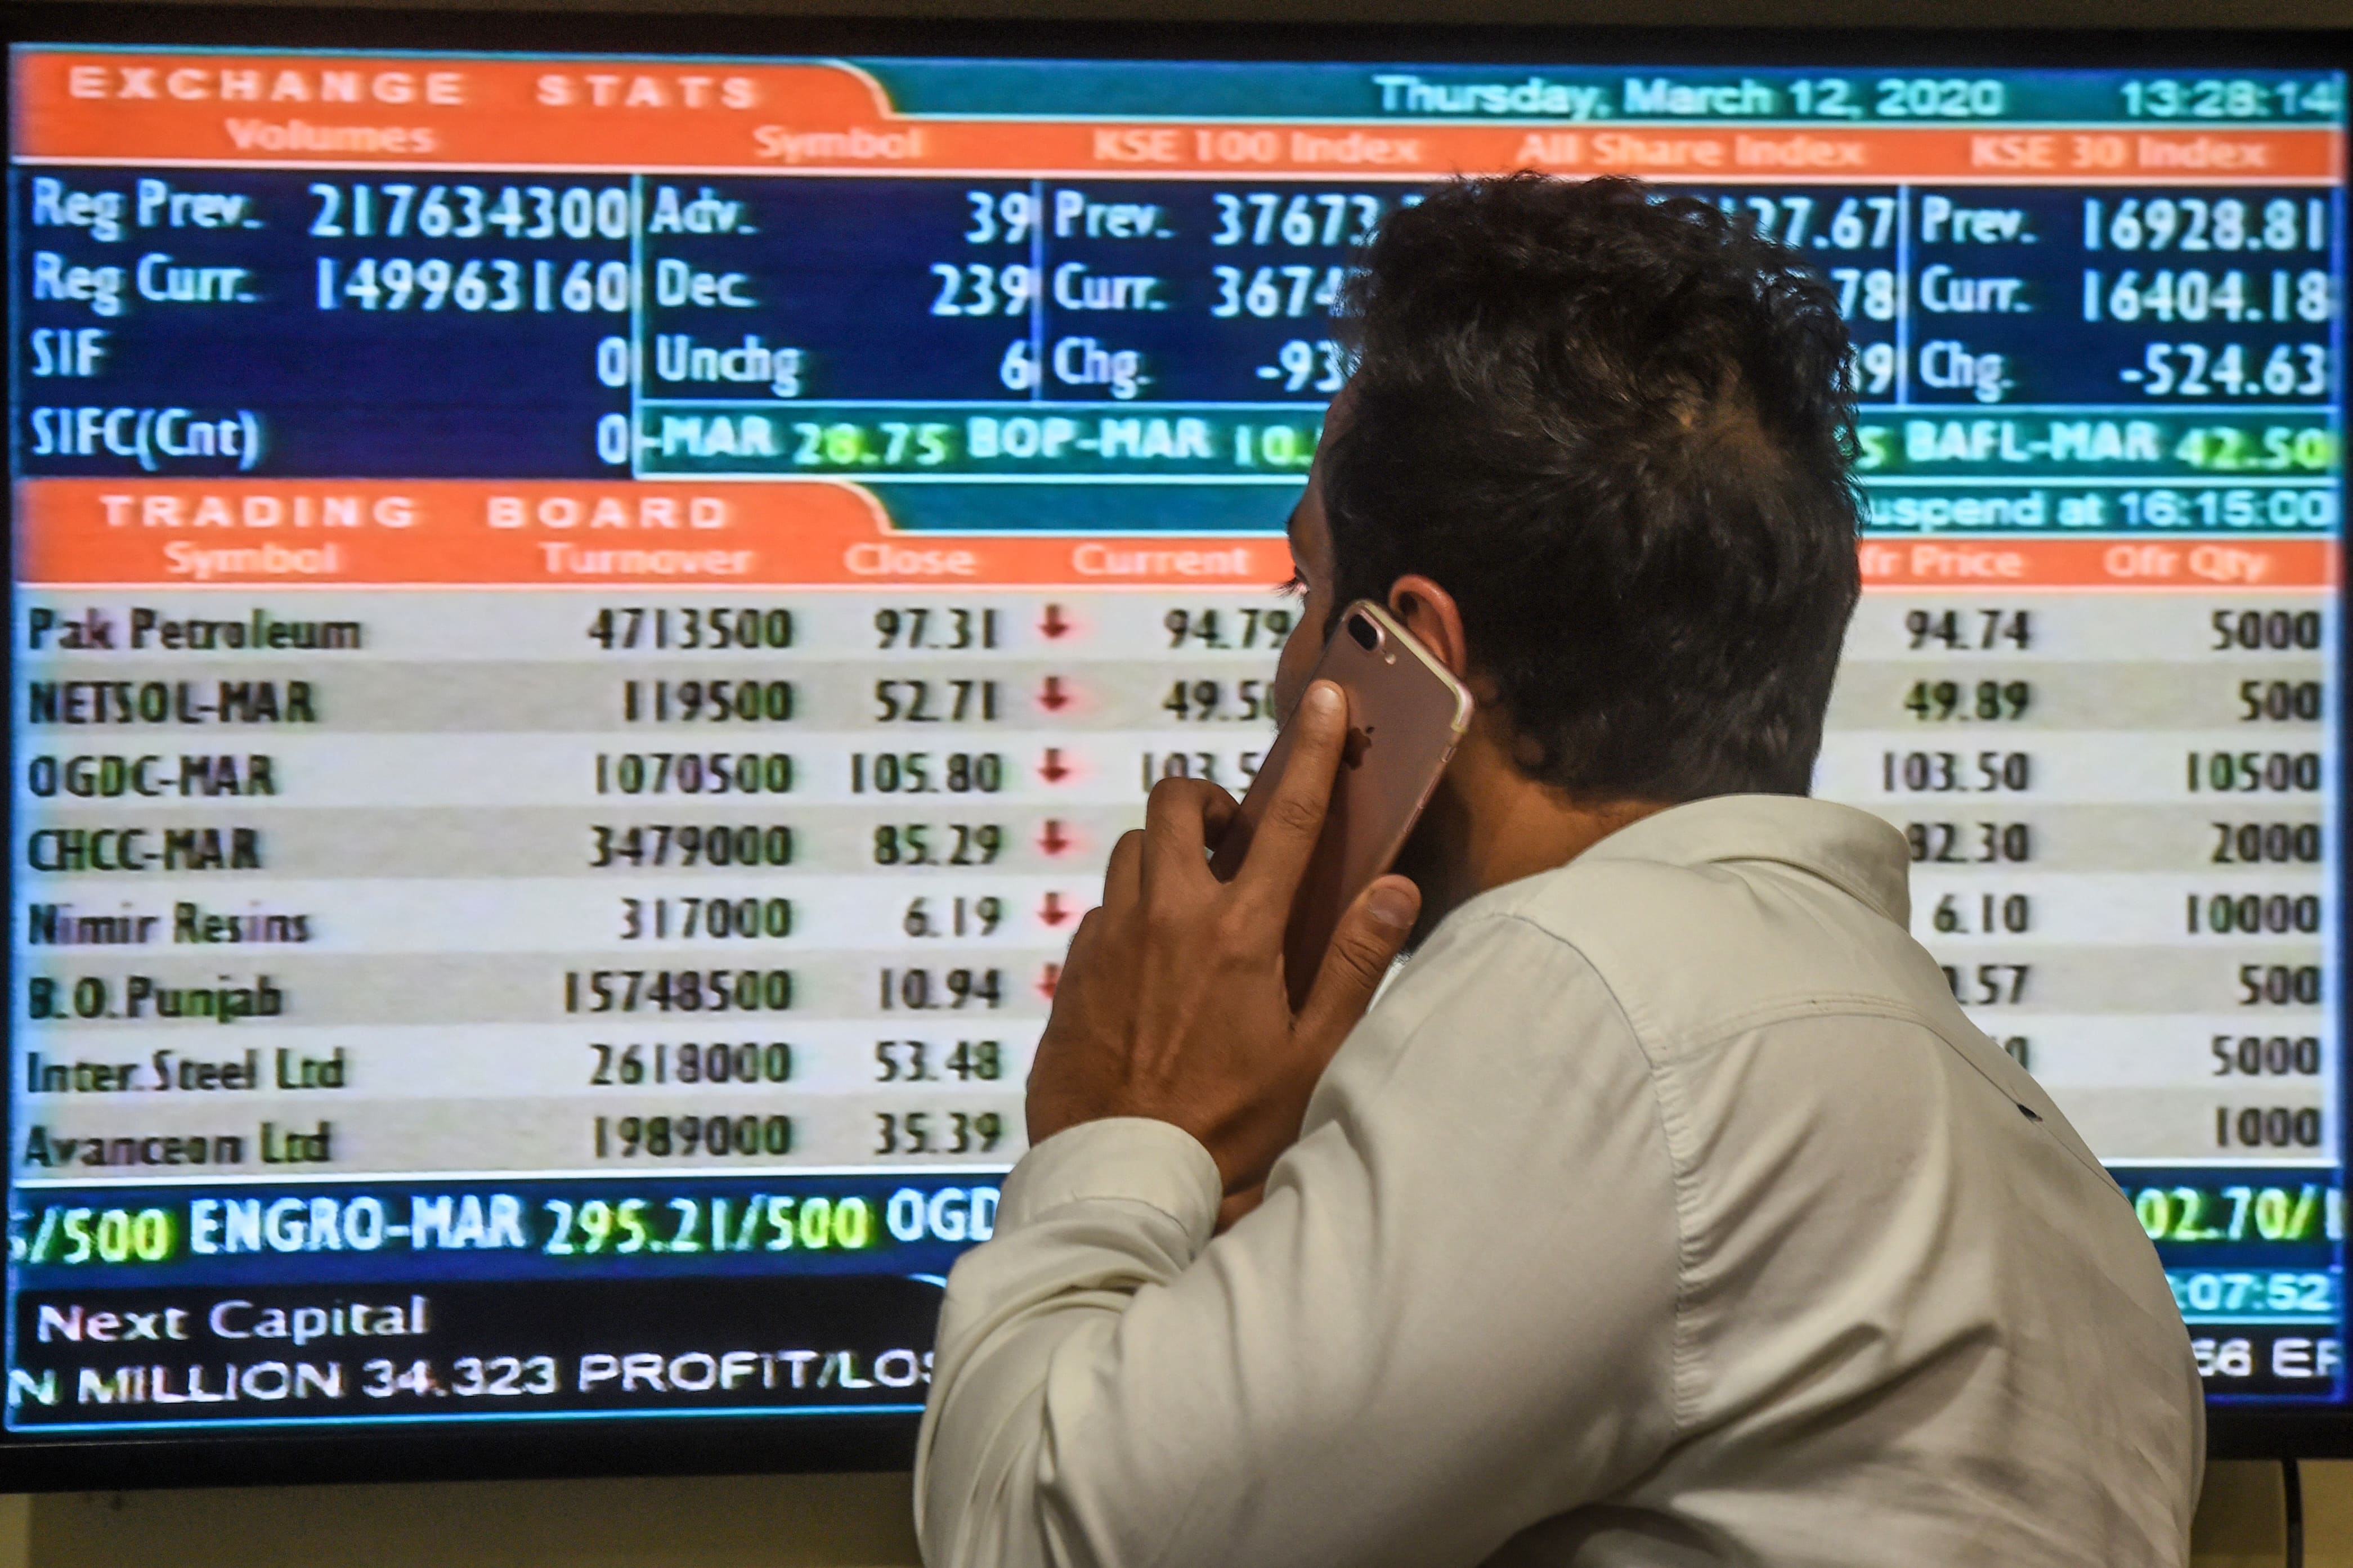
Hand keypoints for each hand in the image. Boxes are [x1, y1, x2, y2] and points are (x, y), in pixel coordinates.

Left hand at [1026, 680, 1420, 1194]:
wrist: (1123, 1177)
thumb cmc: (1230, 1128)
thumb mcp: (1312, 1056)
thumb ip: (1354, 964)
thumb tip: (1396, 889)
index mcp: (1240, 933)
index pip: (1290, 818)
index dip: (1313, 750)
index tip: (1325, 698)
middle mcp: (1168, 917)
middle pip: (1177, 803)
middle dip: (1209, 803)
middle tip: (1236, 841)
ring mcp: (1111, 940)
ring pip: (1132, 851)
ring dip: (1166, 855)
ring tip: (1195, 903)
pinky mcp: (1073, 971)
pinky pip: (1102, 912)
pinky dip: (1132, 915)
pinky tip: (1153, 967)